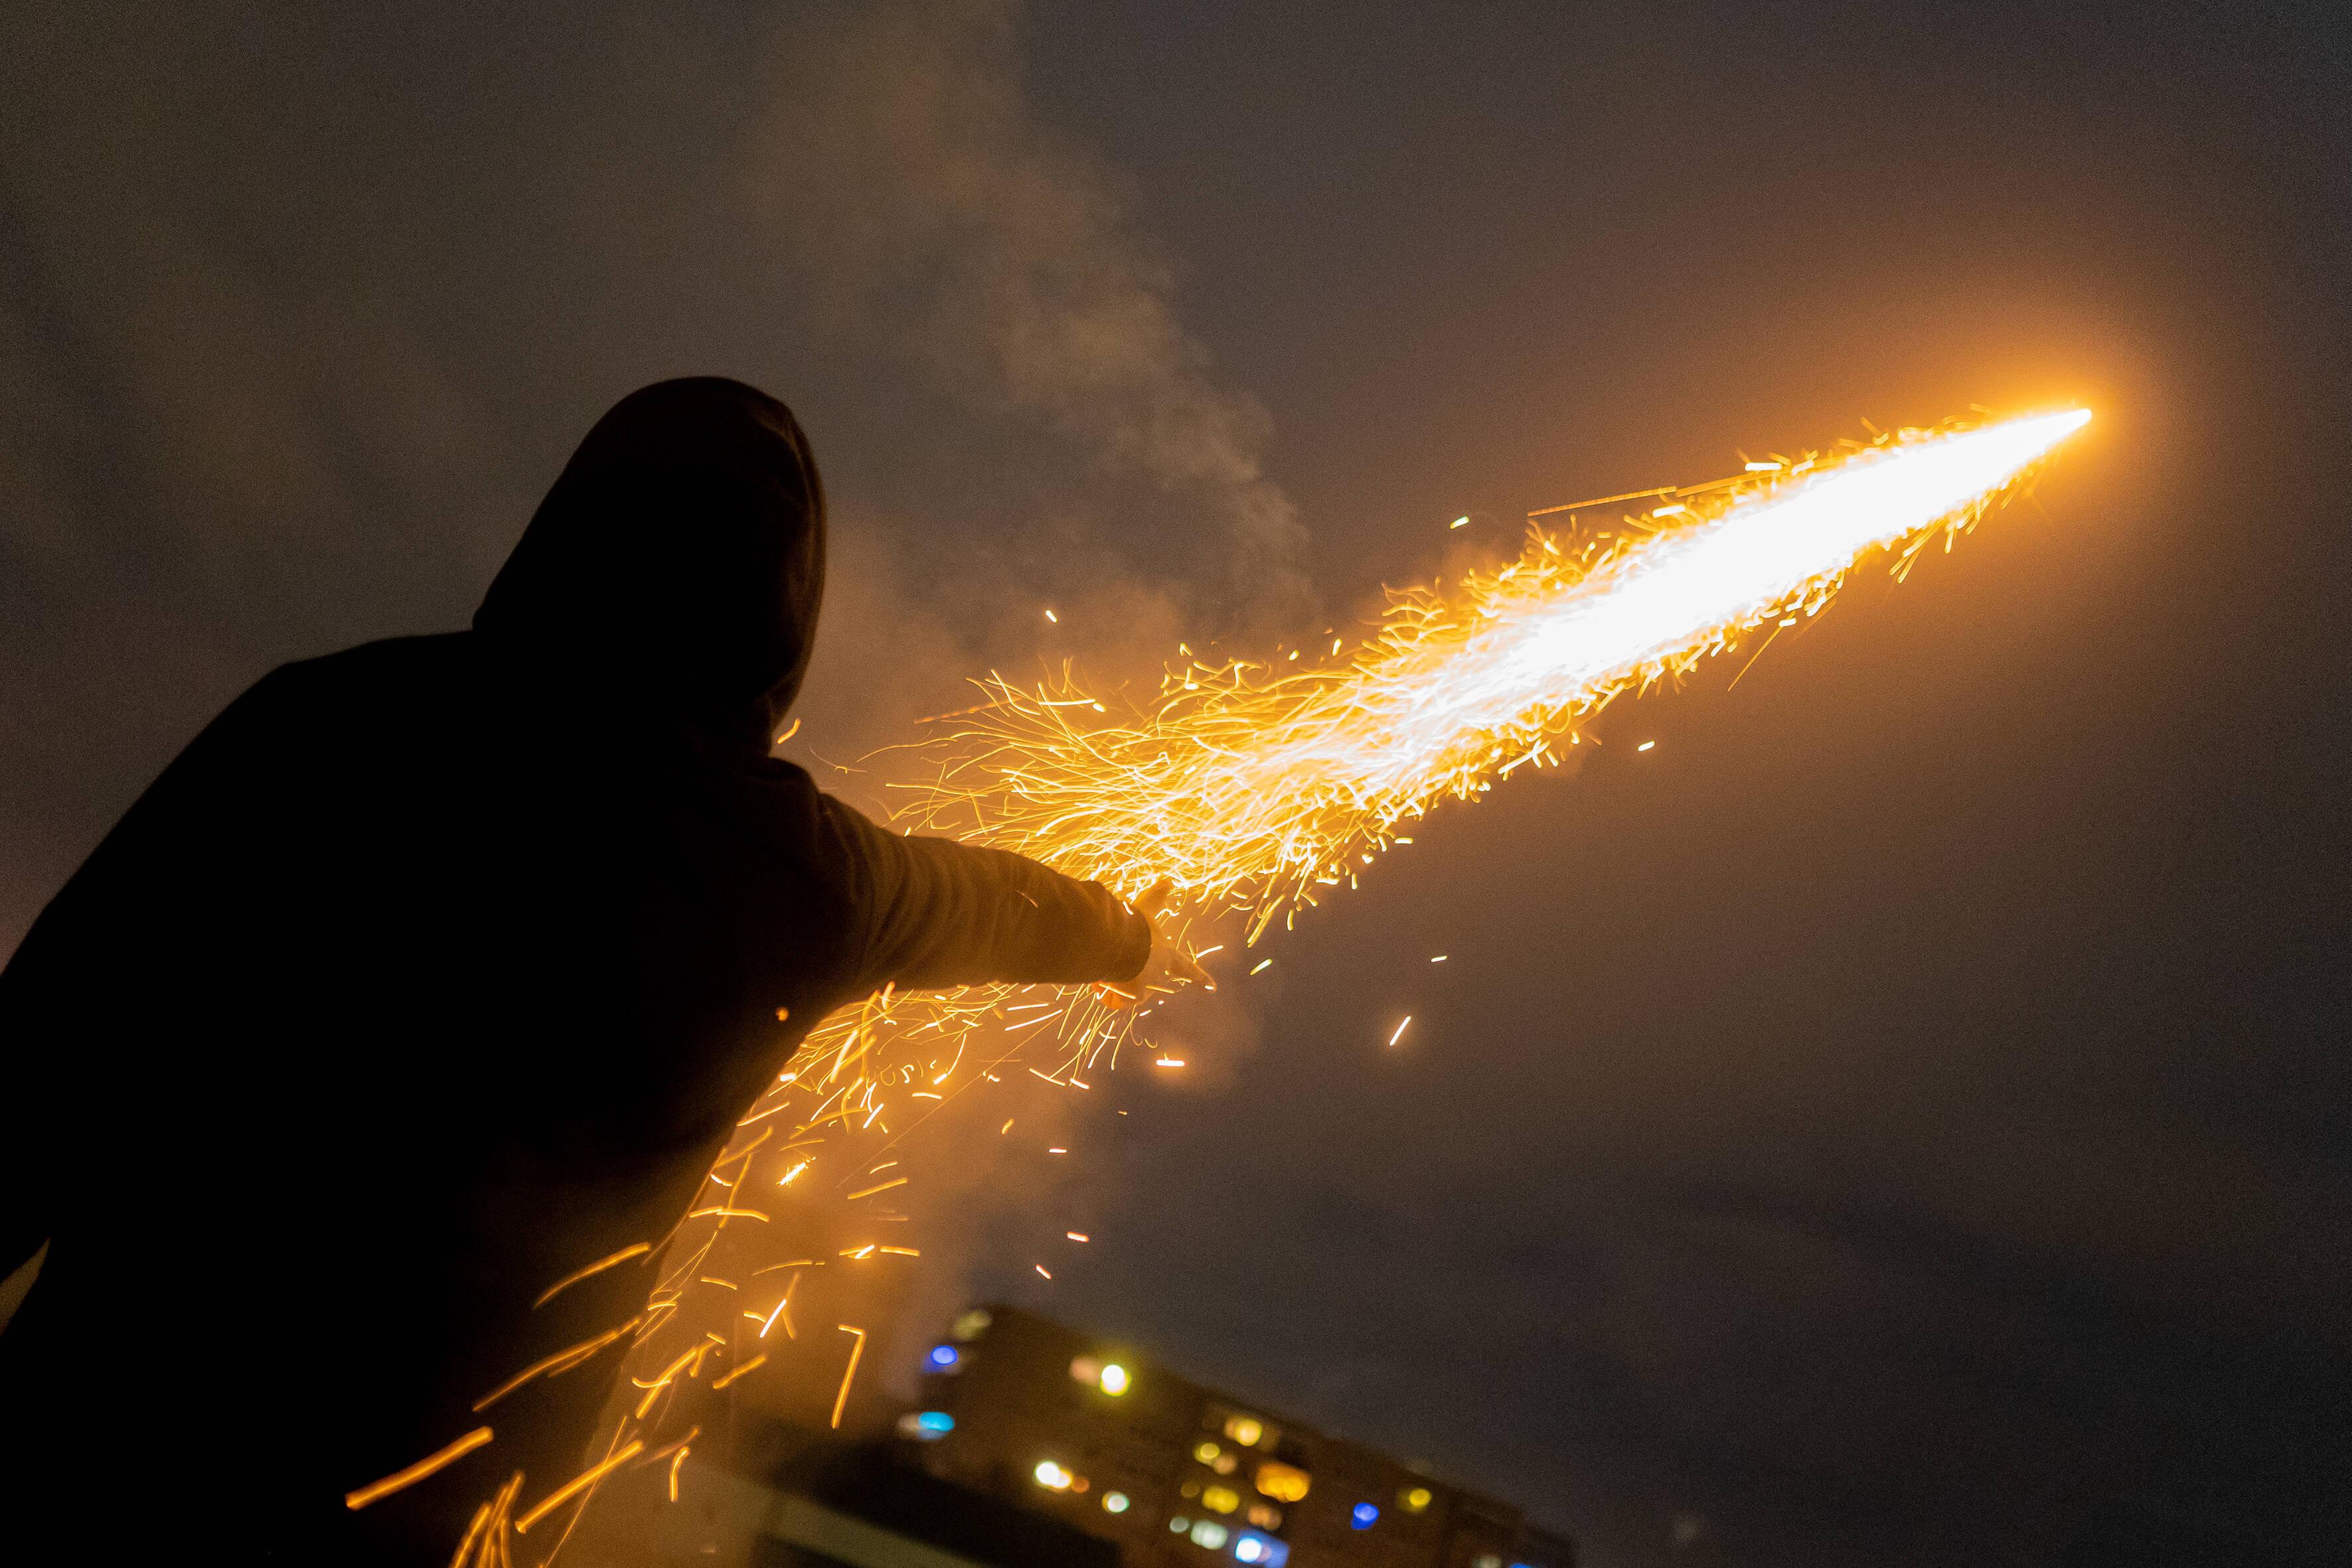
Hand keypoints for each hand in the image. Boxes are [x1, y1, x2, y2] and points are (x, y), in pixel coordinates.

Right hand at [1096, 877, 1212, 1008]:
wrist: (1119, 941)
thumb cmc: (1134, 924)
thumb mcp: (1146, 908)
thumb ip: (1156, 897)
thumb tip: (1168, 878)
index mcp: (1167, 955)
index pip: (1188, 969)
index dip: (1200, 978)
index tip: (1213, 988)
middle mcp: (1161, 974)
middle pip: (1151, 981)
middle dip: (1133, 976)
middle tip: (1118, 963)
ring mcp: (1148, 987)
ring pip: (1130, 991)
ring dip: (1115, 982)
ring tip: (1105, 969)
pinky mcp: (1132, 996)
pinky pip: (1116, 1000)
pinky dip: (1106, 994)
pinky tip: (1099, 983)